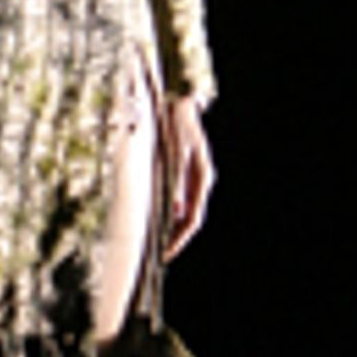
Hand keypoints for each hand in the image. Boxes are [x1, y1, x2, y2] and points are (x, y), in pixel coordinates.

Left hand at [161, 95, 214, 260]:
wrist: (180, 102)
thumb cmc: (175, 124)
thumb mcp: (173, 153)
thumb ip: (174, 179)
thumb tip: (174, 208)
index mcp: (201, 178)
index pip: (192, 219)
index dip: (179, 239)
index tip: (166, 254)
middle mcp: (201, 180)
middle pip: (189, 217)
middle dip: (174, 236)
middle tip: (159, 253)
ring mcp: (195, 176)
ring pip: (185, 209)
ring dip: (171, 225)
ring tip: (155, 240)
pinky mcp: (187, 171)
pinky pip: (180, 197)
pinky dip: (169, 210)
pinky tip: (157, 217)